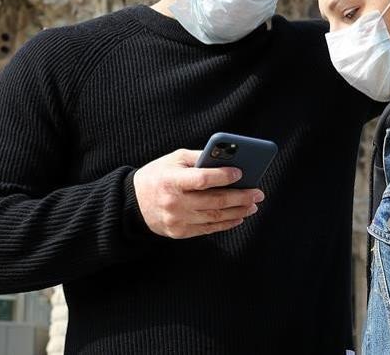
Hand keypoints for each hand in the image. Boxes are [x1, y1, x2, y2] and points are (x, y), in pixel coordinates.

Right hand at [133, 149, 264, 238]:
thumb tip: (228, 159)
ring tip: (252, 205)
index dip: (223, 177)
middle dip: (240, 197)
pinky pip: (208, 229)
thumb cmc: (157, 175)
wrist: (132, 203)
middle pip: (214, 201)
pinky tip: (238, 217)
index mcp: (172, 181)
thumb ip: (199, 158)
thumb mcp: (174, 159)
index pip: (202, 179)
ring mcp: (177, 220)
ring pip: (214, 217)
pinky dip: (226, 223)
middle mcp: (174, 202)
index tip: (241, 173)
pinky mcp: (180, 232)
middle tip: (258, 193)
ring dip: (238, 211)